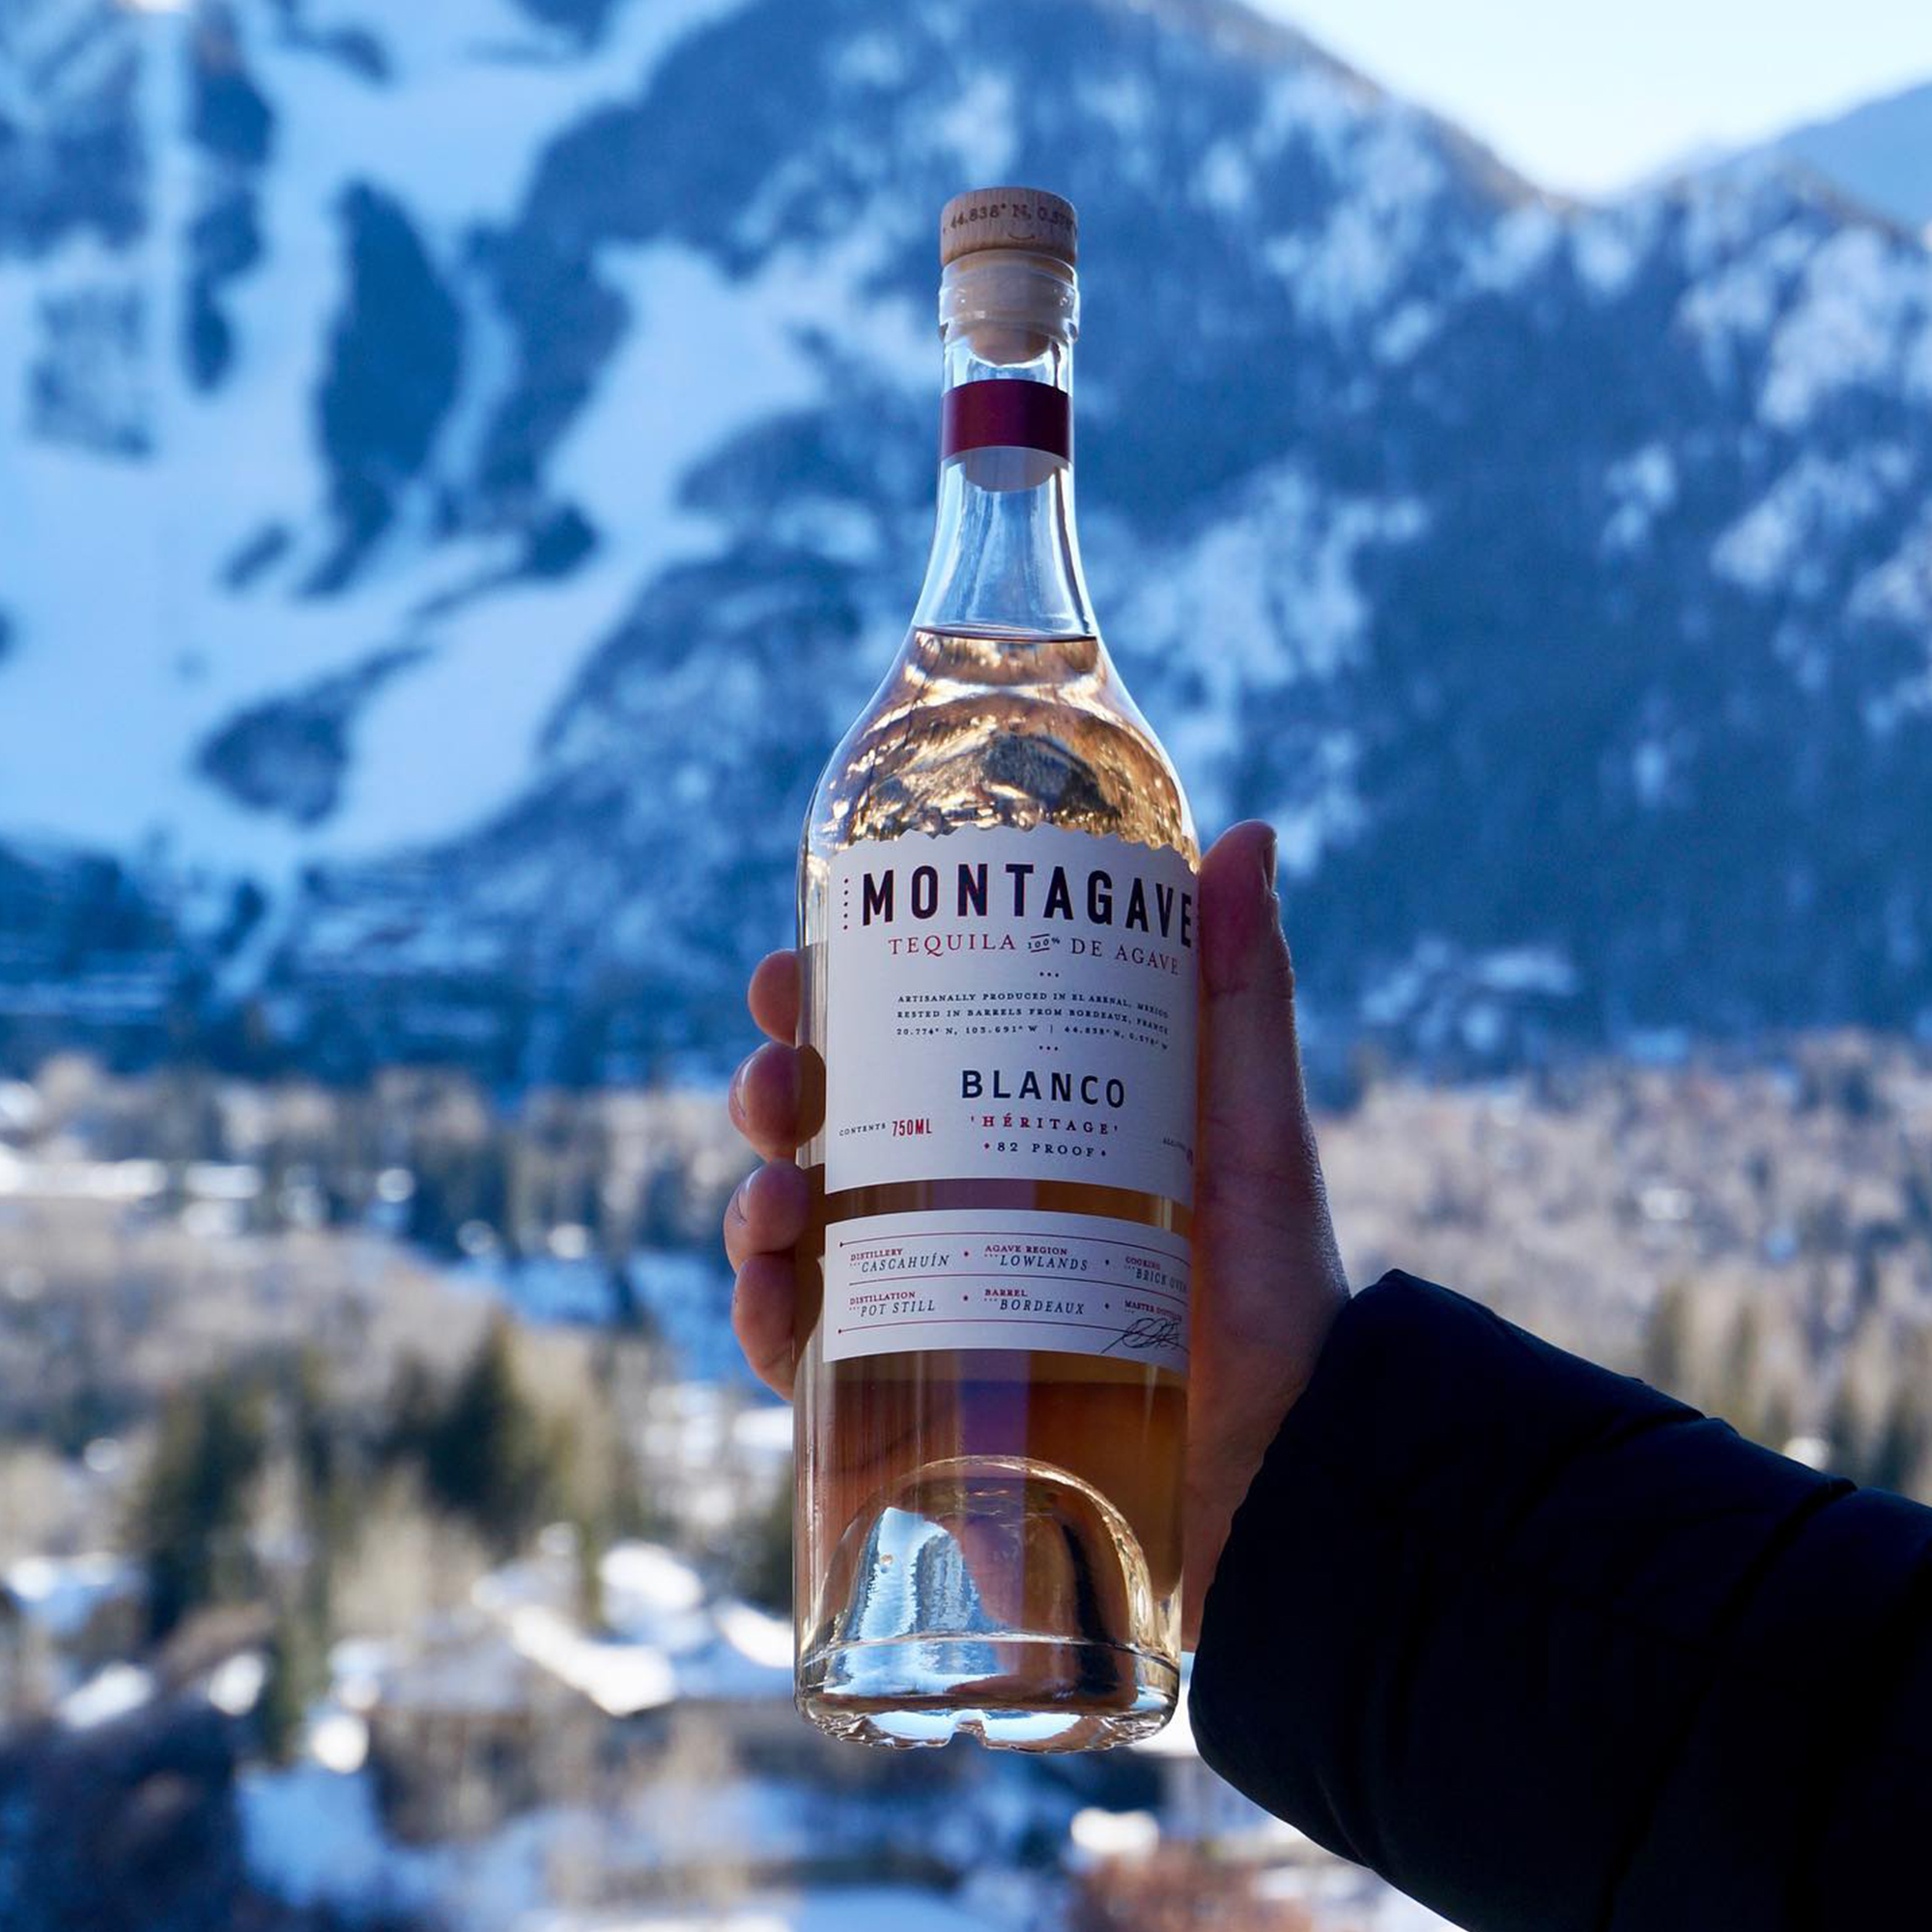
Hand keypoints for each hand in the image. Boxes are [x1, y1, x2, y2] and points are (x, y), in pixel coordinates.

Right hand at [723, 820, 1348, 1643]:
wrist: (1292, 1475)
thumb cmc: (1279, 1298)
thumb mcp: (1249, 1133)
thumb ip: (1239, 995)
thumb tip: (1244, 835)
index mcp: (1013, 1130)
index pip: (893, 1049)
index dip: (826, 1000)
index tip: (794, 965)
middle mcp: (952, 1210)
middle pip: (823, 1133)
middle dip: (775, 1088)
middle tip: (782, 1075)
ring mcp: (922, 1306)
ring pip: (794, 1235)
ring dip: (753, 1197)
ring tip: (776, 1193)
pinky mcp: (909, 1413)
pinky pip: (808, 1362)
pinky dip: (767, 1325)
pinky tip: (775, 1297)